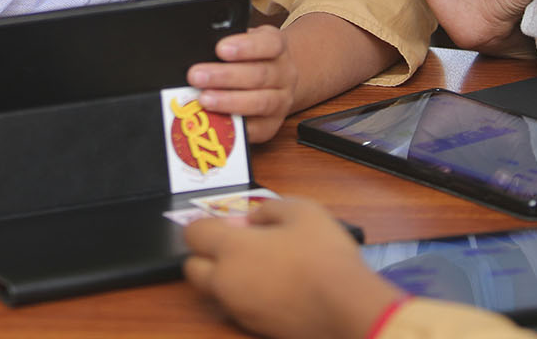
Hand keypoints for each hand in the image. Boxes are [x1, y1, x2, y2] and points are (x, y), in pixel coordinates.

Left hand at [185, 198, 402, 338]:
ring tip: (259, 265)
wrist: (345, 307)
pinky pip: (236, 307)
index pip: (193, 233)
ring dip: (225, 276)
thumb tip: (251, 219)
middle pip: (192, 268)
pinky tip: (273, 286)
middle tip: (235, 245)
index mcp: (232, 249)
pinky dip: (244, 295)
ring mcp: (238, 308)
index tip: (227, 222)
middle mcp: (226, 281)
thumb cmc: (323, 255)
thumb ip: (267, 209)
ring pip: (214, 291)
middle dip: (206, 254)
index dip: (206, 224)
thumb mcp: (302, 211)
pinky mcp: (253, 327)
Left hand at [188, 24, 296, 142]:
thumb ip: (226, 47)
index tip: (220, 49)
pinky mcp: (271, 125)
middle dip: (225, 76)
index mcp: (277, 47)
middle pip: (259, 75)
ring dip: (228, 101)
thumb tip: (197, 54)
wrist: (275, 82)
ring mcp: (281, 101)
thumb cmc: (251, 60)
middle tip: (196, 76)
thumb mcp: (243, 43)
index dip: (246, 47)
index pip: (269, 44)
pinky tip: (215, 120)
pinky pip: (255, 128)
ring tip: (203, 99)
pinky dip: (234, 125)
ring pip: (259, 102)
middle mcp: (284, 74)